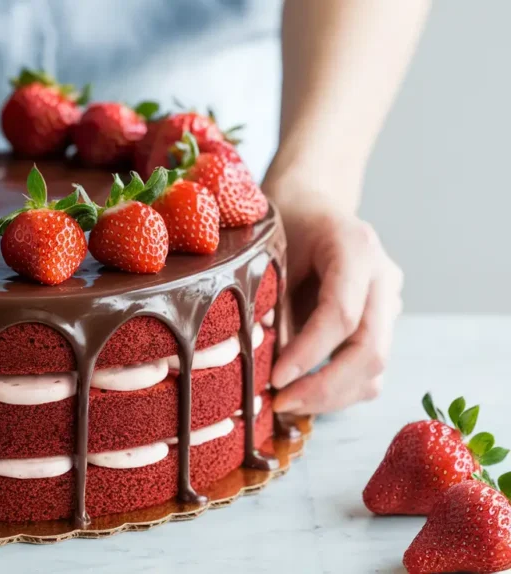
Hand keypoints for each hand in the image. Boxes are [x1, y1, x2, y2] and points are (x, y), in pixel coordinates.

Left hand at [266, 176, 403, 414]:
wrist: (313, 204)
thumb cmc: (283, 225)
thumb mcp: (268, 253)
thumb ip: (271, 304)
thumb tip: (261, 364)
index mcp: (356, 248)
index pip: (341, 315)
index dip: (309, 353)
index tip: (275, 380)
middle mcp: (383, 277)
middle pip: (370, 350)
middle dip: (324, 387)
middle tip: (279, 404)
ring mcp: (390, 302)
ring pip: (376, 368)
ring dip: (331, 396)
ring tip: (286, 404)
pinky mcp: (383, 324)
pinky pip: (370, 370)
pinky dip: (339, 390)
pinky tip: (303, 394)